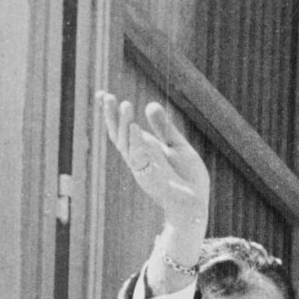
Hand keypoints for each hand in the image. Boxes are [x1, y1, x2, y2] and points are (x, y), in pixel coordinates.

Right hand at [97, 92, 209, 228]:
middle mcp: (140, 158)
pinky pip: (139, 158)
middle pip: (119, 134)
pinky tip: (134, 126)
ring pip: (126, 144)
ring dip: (123, 124)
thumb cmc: (188, 179)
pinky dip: (135, 142)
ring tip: (124, 104)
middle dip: (111, 116)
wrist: (196, 204)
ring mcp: (143, 168)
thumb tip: (150, 104)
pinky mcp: (149, 178)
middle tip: (104, 95)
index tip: (101, 94)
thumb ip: (165, 128)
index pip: (124, 128)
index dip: (112, 112)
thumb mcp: (178, 147)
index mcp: (145, 150)